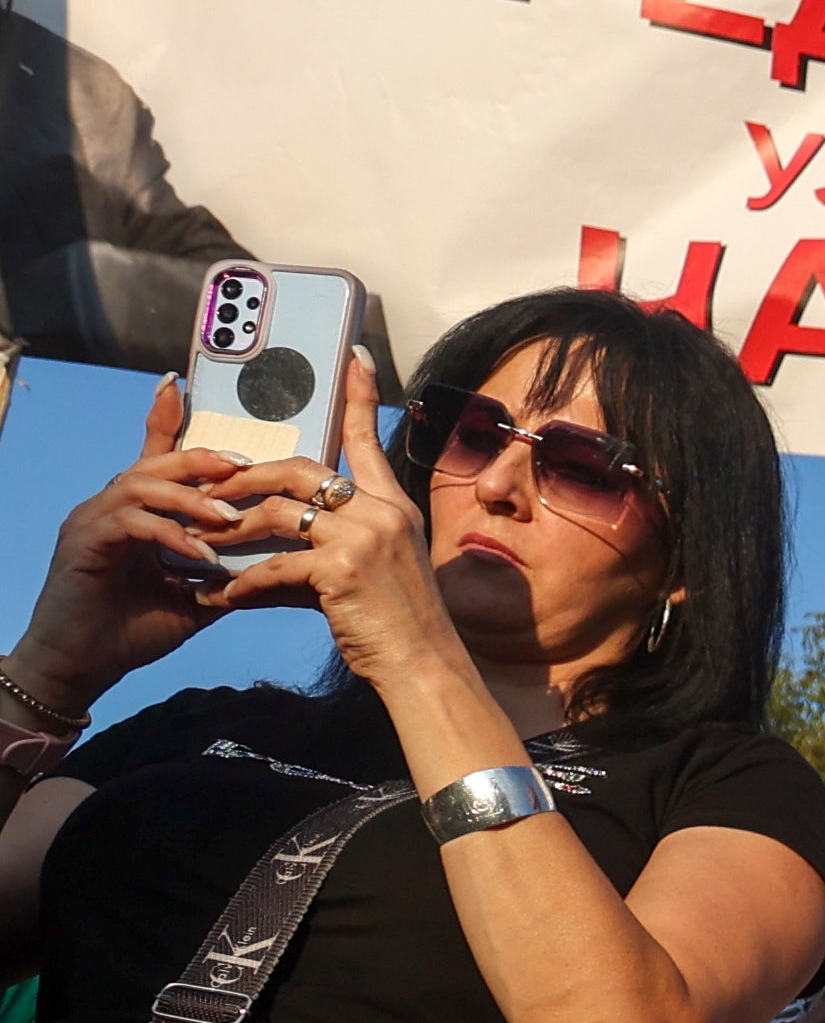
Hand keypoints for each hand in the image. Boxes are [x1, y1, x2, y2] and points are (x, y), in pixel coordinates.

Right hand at [5, 375, 250, 710]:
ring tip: (230, 517)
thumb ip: (226, 574)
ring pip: (141, 484)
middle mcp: (110, 506)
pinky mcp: (83, 542)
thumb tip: (276, 564)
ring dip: (191, 498)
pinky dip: (170, 534)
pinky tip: (201, 554)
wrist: (82, 665)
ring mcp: (92, 520)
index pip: (156, 457)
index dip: (169, 421)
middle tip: (245, 466)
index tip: (189, 391)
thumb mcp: (193, 598)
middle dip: (201, 459)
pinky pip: (130, 523)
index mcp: (136, 511)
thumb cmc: (133, 630)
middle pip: (155, 462)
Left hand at [207, 356, 470, 688]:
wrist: (425, 668)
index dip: (358, 396)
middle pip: (301, 468)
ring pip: (278, 511)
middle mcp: (382, 512)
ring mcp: (365, 537)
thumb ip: (329, 545)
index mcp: (393, 506)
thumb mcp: (373, 573)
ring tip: (202, 546)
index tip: (354, 355)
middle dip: (245, 477)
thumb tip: (270, 548)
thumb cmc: (398, 626)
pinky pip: (273, 564)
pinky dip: (241, 582)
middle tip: (208, 488)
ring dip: (232, 529)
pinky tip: (221, 598)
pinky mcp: (342, 569)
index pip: (367, 439)